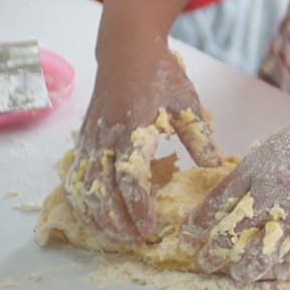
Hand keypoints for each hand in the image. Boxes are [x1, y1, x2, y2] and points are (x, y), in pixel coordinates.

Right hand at [64, 46, 222, 244]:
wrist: (127, 50)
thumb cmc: (160, 73)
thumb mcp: (186, 101)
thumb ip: (198, 136)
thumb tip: (215, 165)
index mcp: (132, 129)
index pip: (129, 179)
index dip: (137, 208)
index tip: (149, 227)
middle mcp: (104, 138)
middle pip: (100, 192)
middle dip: (116, 222)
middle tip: (136, 240)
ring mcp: (89, 140)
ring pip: (82, 190)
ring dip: (95, 217)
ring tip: (115, 236)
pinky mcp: (83, 140)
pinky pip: (73, 178)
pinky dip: (80, 201)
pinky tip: (93, 215)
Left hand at [181, 96, 289, 282]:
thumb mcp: (272, 146)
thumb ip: (252, 174)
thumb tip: (229, 201)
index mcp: (258, 169)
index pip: (217, 202)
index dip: (198, 222)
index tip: (188, 235)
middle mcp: (273, 194)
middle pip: (233, 236)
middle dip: (214, 255)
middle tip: (207, 262)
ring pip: (260, 257)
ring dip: (244, 270)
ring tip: (238, 273)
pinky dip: (281, 269)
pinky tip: (275, 268)